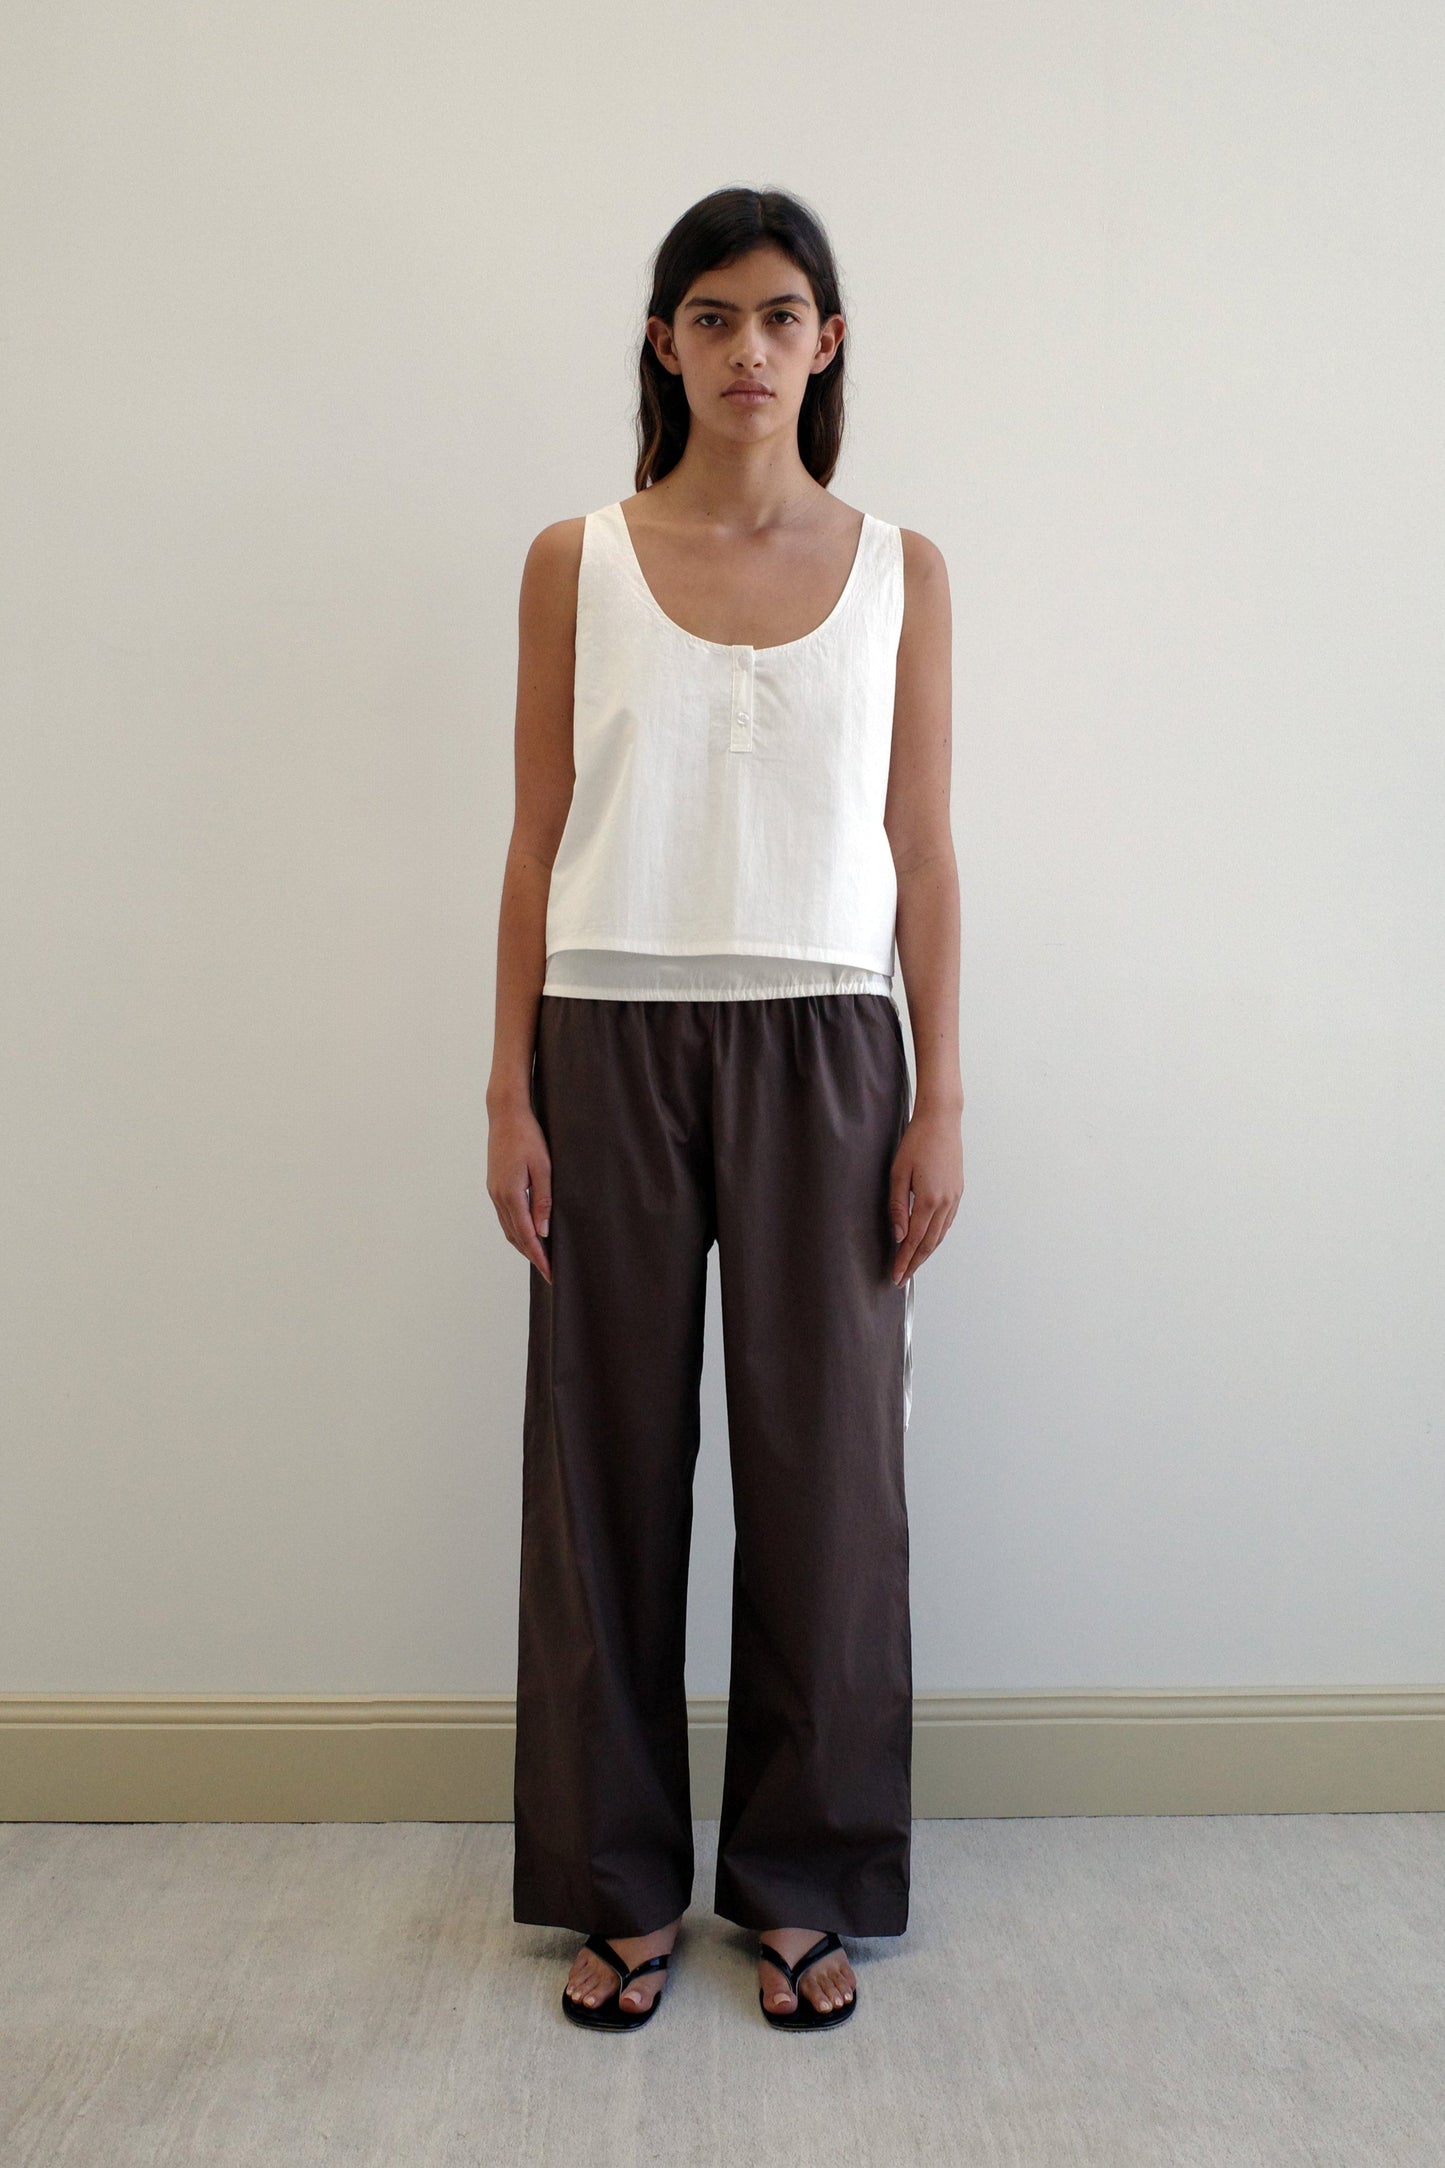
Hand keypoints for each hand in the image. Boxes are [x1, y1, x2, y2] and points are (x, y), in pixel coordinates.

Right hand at [487, 1101, 552, 1282]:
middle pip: (515, 1237)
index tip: (550, 1274)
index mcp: (511, 1194)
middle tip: (549, 1273)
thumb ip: (543, 1200)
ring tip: (541, 1258)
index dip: (539, 1257)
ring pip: (508, 1228)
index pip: (526, 1235)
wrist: (505, 1115)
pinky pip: (506, 1217)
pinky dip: (517, 1231)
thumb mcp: (543, 1167)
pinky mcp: (495, 1186)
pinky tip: (528, 1233)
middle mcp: (498, 1197)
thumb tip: (544, 1231)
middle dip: (532, 1256)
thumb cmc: (528, 1137)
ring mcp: (494, 1192)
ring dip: (523, 1245)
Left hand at [888, 1103, 963, 1284]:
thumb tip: (900, 1235)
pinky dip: (937, 1236)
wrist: (942, 1120)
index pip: (915, 1240)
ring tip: (913, 1264)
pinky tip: (929, 1241)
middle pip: (930, 1243)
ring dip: (927, 1252)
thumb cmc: (917, 1142)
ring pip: (941, 1234)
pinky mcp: (958, 1191)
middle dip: (915, 1262)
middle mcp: (946, 1202)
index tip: (896, 1276)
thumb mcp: (898, 1173)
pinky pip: (948, 1222)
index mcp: (929, 1200)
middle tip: (902, 1278)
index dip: (904, 1260)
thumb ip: (898, 1206)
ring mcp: (955, 1197)